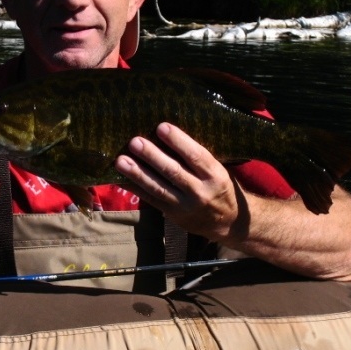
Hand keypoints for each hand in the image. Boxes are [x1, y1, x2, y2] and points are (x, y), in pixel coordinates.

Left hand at [114, 122, 245, 240]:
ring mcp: (185, 205)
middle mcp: (201, 191)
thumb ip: (198, 158)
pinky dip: (134, 188)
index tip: (161, 127)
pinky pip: (151, 200)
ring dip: (137, 173)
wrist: (230, 222)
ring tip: (121, 160)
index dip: (178, 141)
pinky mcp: (173, 215)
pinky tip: (120, 178)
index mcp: (215, 175)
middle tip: (134, 142)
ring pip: (158, 187)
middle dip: (152, 156)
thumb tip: (168, 134)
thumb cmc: (220, 186)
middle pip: (173, 171)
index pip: (196, 155)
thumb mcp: (218, 171)